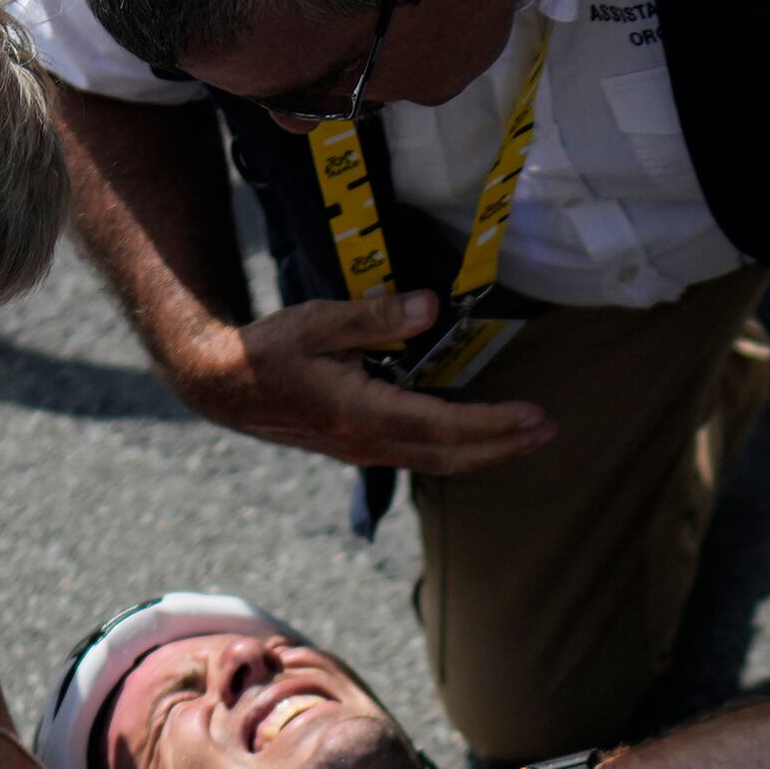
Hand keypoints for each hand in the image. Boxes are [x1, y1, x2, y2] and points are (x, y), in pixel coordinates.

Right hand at [168, 289, 554, 476]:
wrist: (220, 386)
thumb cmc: (266, 350)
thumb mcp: (316, 321)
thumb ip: (374, 317)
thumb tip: (428, 306)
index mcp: (361, 413)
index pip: (443, 426)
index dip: (493, 424)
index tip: (534, 416)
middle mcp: (366, 442)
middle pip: (449, 456)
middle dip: (503, 447)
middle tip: (549, 432)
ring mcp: (361, 450)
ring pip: (435, 462)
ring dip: (484, 452)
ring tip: (523, 438)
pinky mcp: (356, 447)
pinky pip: (417, 456)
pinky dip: (454, 450)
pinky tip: (473, 439)